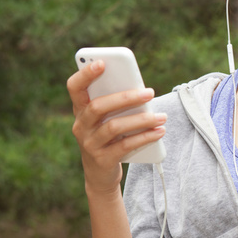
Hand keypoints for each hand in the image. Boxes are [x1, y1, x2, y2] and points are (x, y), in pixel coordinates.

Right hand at [67, 60, 165, 195]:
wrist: (101, 175)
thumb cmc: (110, 138)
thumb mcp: (109, 118)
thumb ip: (118, 104)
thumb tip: (143, 91)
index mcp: (81, 110)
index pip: (75, 88)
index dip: (85, 74)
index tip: (102, 62)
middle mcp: (80, 126)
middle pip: (98, 106)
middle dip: (126, 97)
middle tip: (150, 92)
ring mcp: (89, 144)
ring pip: (114, 127)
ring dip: (141, 120)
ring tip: (162, 117)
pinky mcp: (102, 160)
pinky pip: (125, 146)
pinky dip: (145, 137)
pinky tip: (159, 131)